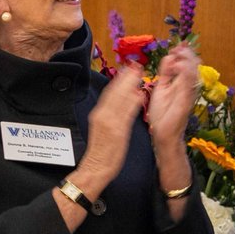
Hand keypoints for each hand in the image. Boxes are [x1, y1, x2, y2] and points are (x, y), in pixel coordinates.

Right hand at [76, 63, 144, 185]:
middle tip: (136, 65)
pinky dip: (132, 103)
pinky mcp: (117, 132)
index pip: (110, 92)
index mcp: (99, 113)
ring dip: (129, 85)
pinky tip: (139, 95)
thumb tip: (126, 99)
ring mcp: (109, 123)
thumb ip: (114, 113)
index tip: (129, 69)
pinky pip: (125, 115)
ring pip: (119, 100)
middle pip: (114, 92)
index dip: (120, 79)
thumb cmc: (103, 150)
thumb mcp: (105, 127)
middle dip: (126, 78)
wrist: (96, 168)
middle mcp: (102, 115)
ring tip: (139, 74)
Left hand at [146, 44, 201, 146]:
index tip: (176, 45)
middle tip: (178, 47)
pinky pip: (189, 81)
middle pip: (193, 64)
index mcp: (181, 83)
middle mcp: (188, 86)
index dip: (183, 52)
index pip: (186, 63)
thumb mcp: (161, 87)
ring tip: (178, 53)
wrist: (163, 132)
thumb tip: (170, 57)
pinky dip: (185, 71)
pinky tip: (178, 64)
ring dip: (187, 59)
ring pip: (194, 70)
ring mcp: (189, 92)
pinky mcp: (187, 98)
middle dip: (186, 53)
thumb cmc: (162, 113)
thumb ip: (166, 73)